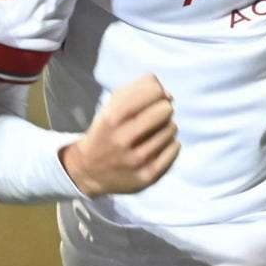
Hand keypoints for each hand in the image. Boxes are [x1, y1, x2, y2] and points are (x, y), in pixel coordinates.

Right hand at [61, 74, 178, 196]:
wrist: (89, 171)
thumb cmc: (107, 131)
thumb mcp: (111, 106)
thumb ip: (138, 91)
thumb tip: (170, 96)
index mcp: (112, 118)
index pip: (153, 91)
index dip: (157, 90)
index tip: (151, 96)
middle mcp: (123, 139)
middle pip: (166, 109)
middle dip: (163, 108)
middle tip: (153, 115)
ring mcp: (136, 160)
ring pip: (171, 128)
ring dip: (165, 127)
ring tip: (151, 133)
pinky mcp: (148, 176)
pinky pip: (175, 148)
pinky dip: (170, 143)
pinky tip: (157, 146)